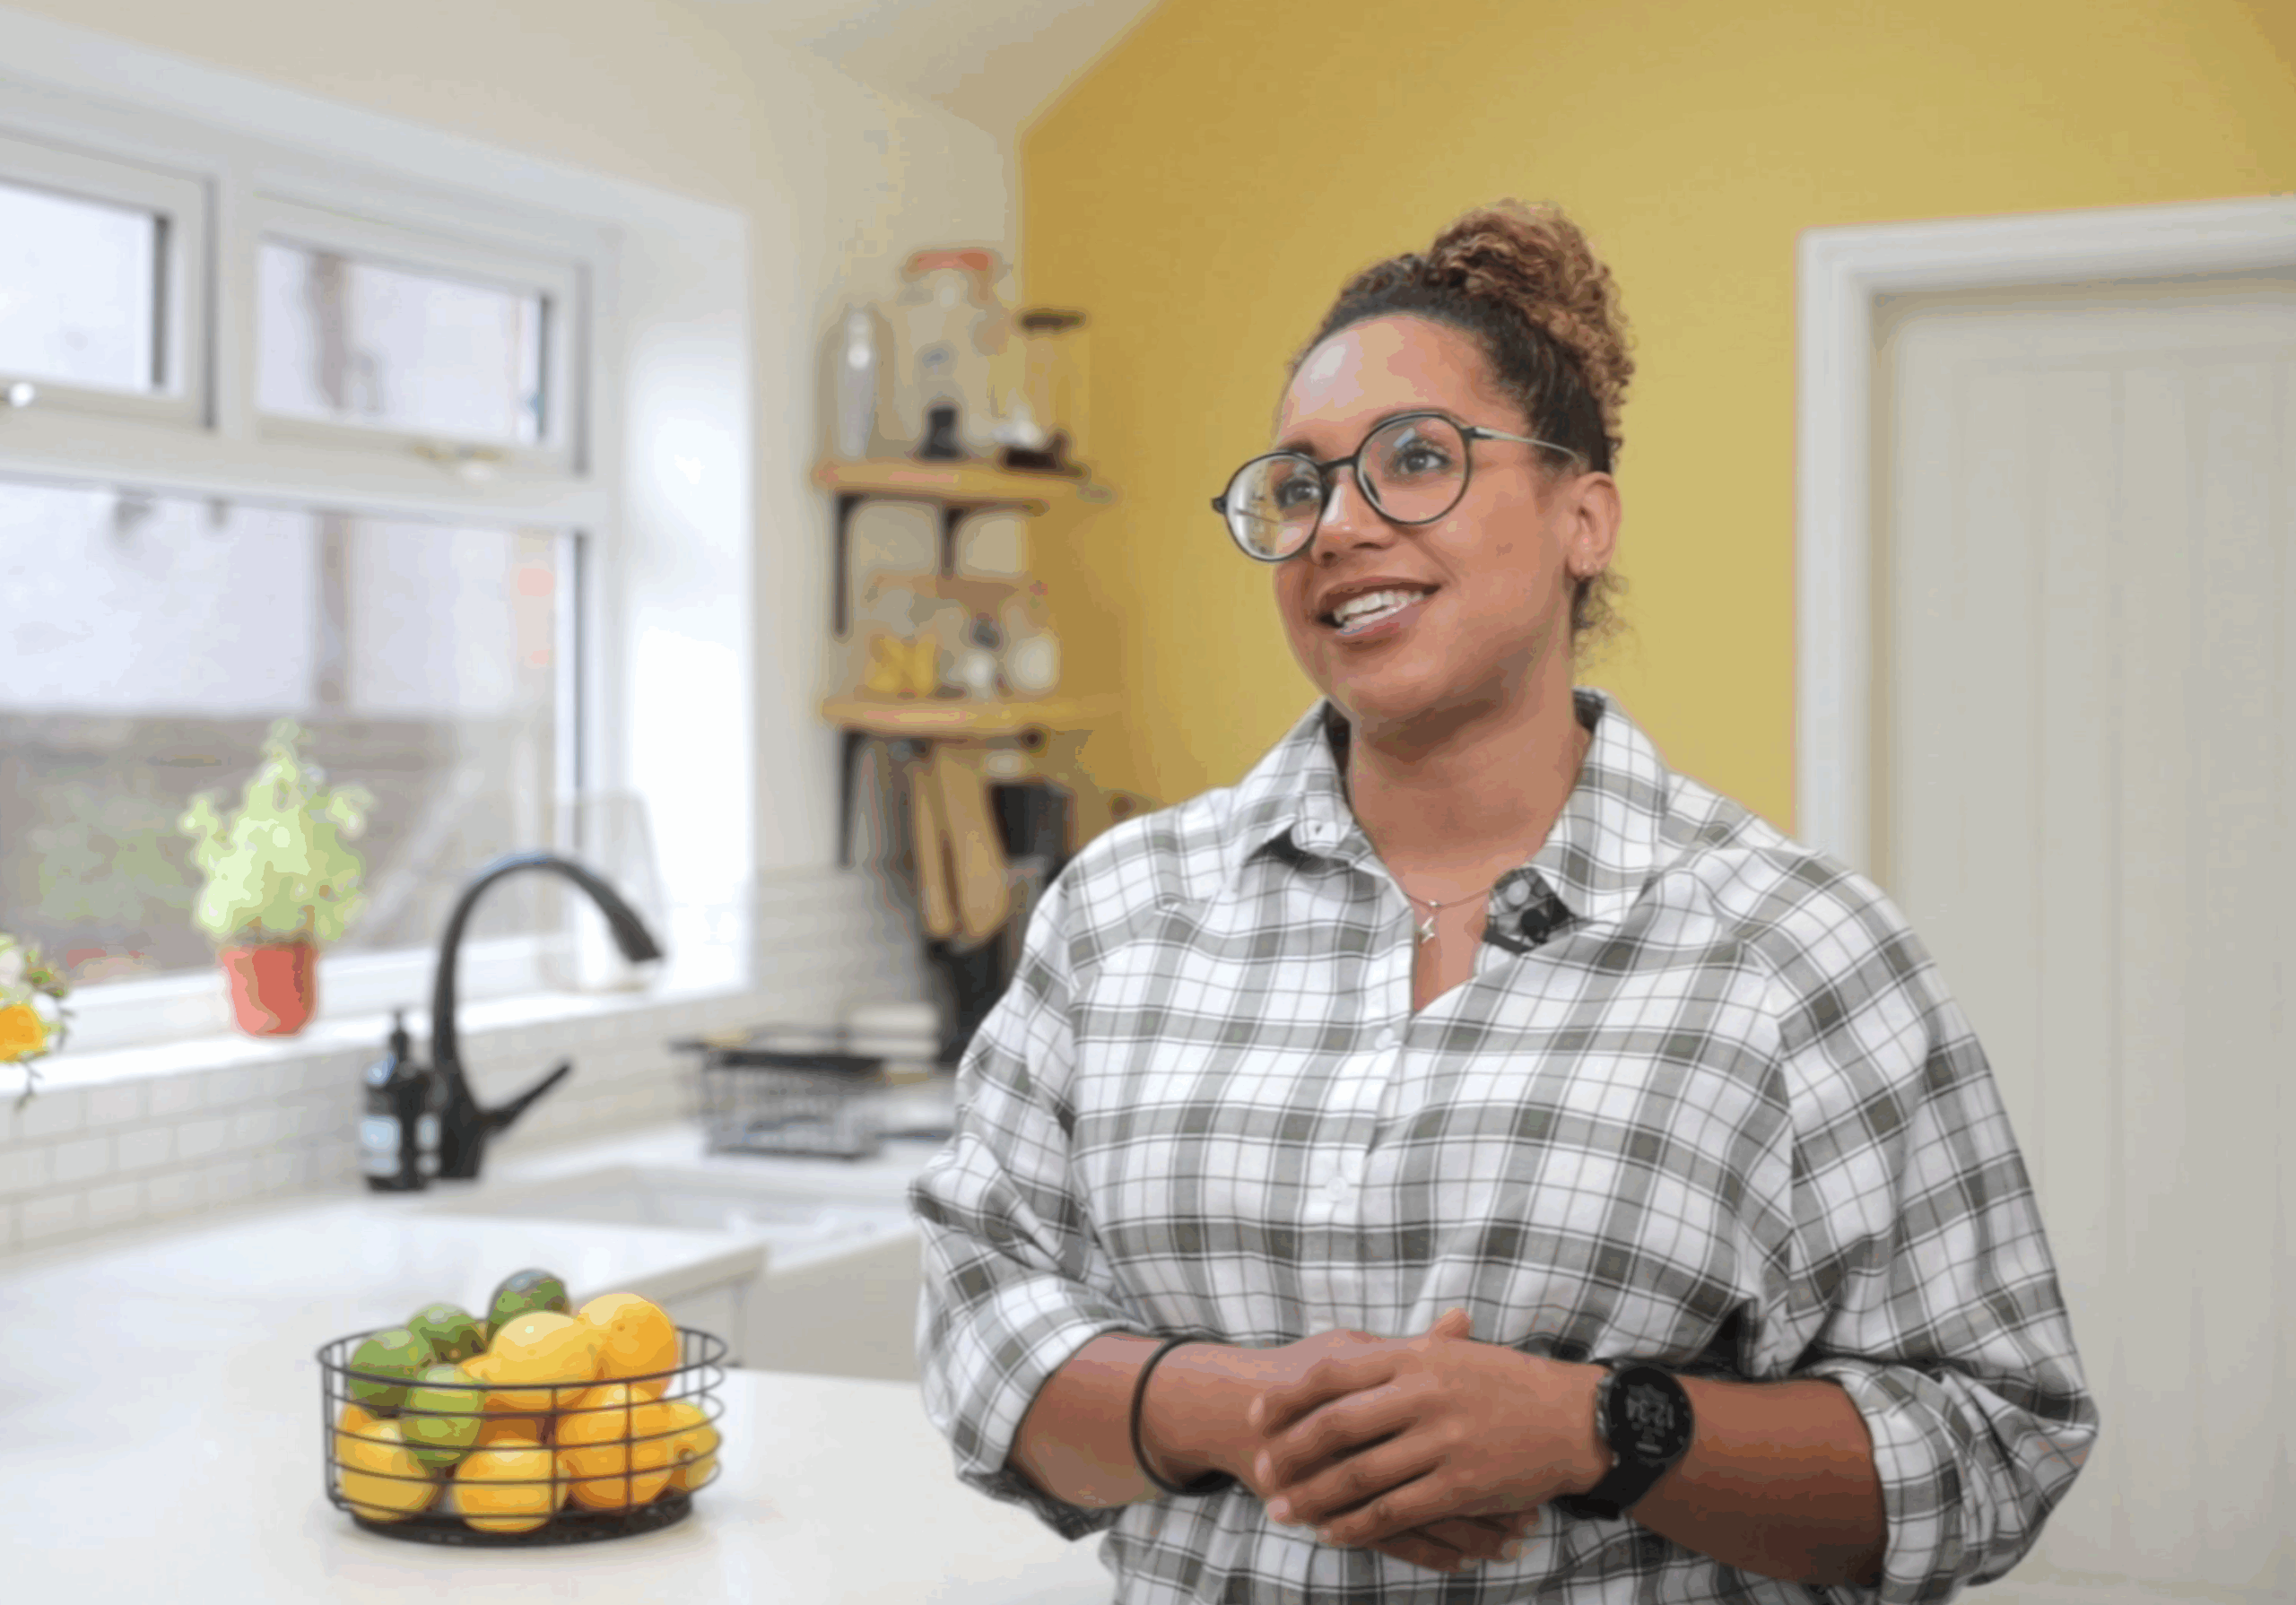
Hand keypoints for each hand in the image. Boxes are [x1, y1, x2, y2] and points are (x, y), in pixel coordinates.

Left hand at [1246, 1307, 1606, 1554]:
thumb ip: (1397, 1354)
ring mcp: (1443, 1442)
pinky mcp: (1461, 1485)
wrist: (1573, 1419)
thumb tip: (1338, 1354)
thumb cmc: (1506, 1382)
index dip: (1288, 1396)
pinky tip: (1333, 1532)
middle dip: (1290, 1452)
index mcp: (1416, 1356)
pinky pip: (1395, 1511)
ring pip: (1359, 1476)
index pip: (1333, 1373)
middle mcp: (1424, 1396)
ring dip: (1314, 1496)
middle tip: (1260, 1471)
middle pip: (1336, 1426)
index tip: (1257, 1415)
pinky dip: (1357, 1525)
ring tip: (1283, 1511)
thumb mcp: (1452, 1354)